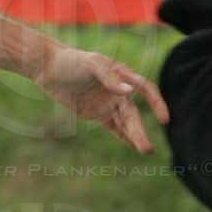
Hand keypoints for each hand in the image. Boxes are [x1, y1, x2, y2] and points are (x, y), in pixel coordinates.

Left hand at [36, 45, 169, 154]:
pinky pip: (113, 127)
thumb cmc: (71, 60)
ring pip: (125, 123)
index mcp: (122, 74)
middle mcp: (118, 91)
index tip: (164, 120)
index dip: (157, 103)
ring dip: (135, 136)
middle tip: (147, 150)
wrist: (48, 68)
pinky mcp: (96, 113)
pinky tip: (133, 147)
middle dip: (140, 131)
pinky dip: (123, 137)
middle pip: (133, 114)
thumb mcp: (91, 64)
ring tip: (145, 151)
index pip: (145, 89)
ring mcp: (107, 103)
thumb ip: (109, 77)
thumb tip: (128, 92)